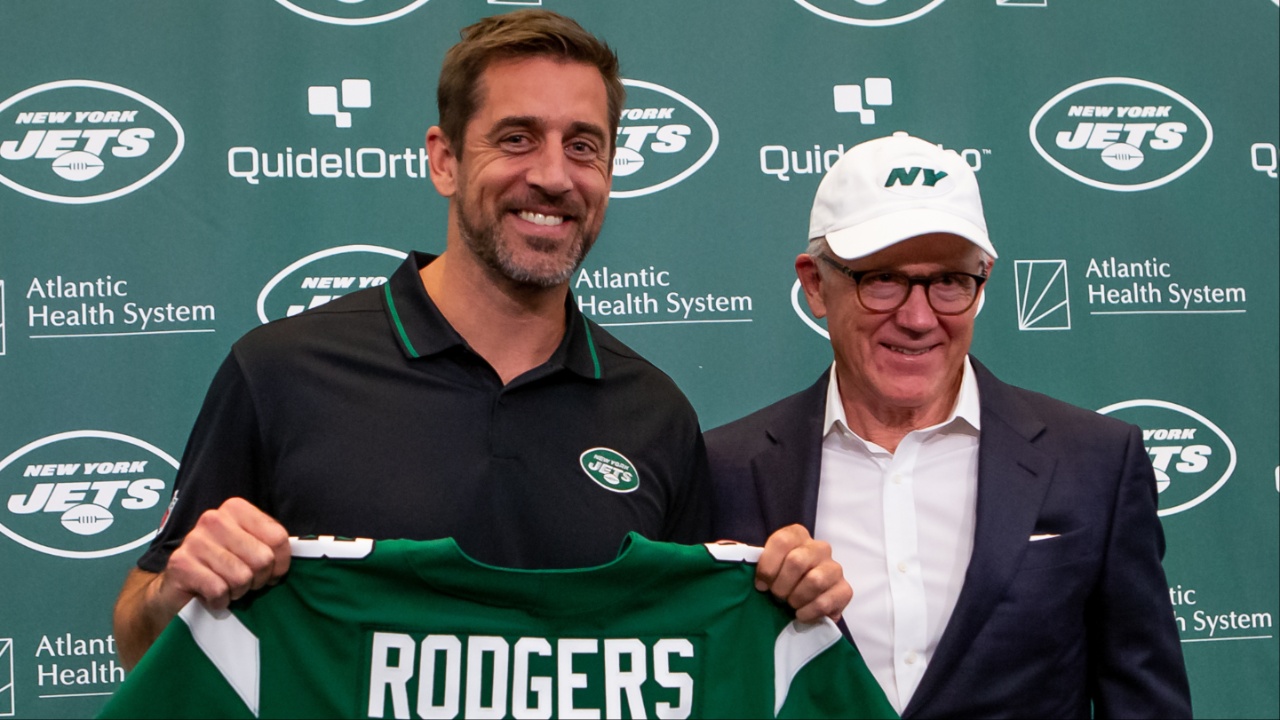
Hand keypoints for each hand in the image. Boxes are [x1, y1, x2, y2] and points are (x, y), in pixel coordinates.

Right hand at [152, 497, 290, 613]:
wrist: (177, 592)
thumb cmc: (223, 571)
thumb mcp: (252, 551)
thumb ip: (272, 547)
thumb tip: (299, 554)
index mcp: (235, 509)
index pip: (278, 537)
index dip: (281, 564)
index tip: (271, 573)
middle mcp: (214, 518)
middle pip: (262, 558)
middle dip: (258, 580)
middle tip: (244, 583)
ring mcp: (194, 540)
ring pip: (242, 576)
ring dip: (238, 592)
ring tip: (227, 588)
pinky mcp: (180, 564)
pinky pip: (219, 590)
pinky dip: (220, 601)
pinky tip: (212, 597)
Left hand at [754, 524, 850, 623]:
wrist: (803, 604)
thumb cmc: (778, 582)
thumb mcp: (762, 567)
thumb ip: (746, 558)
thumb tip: (721, 554)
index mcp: (797, 535)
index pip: (782, 540)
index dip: (768, 566)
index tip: (761, 585)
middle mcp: (819, 547)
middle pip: (797, 561)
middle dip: (781, 585)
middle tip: (777, 596)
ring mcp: (834, 568)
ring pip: (814, 580)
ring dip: (796, 598)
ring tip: (790, 604)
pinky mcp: (844, 590)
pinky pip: (827, 600)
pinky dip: (810, 611)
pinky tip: (801, 614)